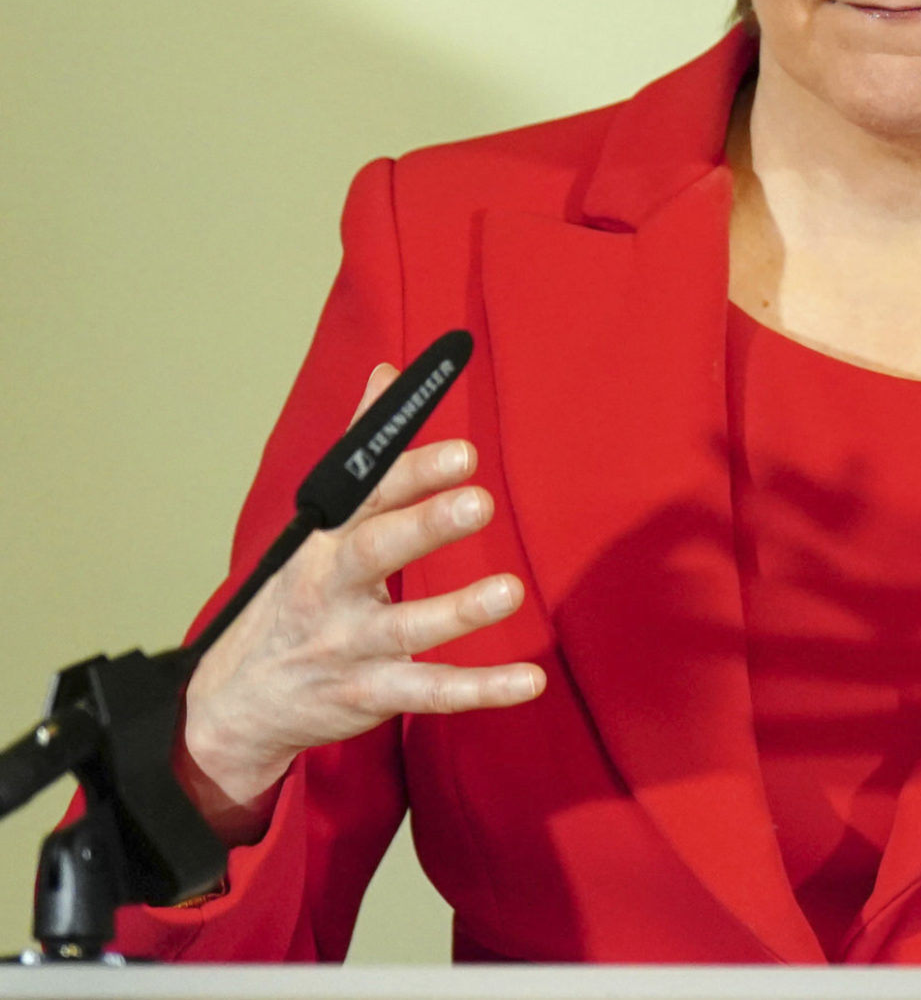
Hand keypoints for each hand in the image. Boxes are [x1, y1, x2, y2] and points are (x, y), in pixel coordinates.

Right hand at [177, 364, 545, 842]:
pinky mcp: (369, 694)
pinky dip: (481, 690)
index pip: (371, 494)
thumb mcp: (318, 521)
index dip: (415, 472)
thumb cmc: (294, 595)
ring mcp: (348, 645)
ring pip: (406, 627)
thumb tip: (387, 371)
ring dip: (458, 610)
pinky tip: (531, 681)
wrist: (236, 702)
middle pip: (376, 551)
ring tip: (512, 589)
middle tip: (480, 502)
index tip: (462, 452)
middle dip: (426, 525)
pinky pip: (430, 692)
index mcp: (327, 537)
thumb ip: (361, 450)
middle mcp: (332, 587)